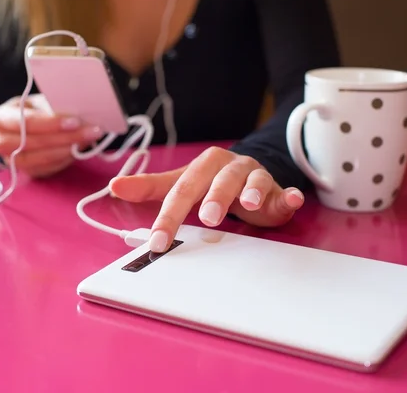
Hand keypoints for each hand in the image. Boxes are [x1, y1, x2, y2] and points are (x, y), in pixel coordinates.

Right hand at [0, 94, 103, 177]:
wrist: (33, 127)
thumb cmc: (37, 112)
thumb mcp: (41, 103)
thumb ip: (54, 107)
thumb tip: (79, 115)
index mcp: (0, 117)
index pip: (25, 122)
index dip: (51, 123)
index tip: (75, 121)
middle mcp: (0, 141)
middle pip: (31, 143)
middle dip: (63, 138)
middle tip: (89, 132)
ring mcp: (11, 160)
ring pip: (39, 159)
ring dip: (66, 151)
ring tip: (86, 141)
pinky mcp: (26, 172)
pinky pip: (46, 170)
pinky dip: (64, 161)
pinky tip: (77, 151)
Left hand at [109, 146, 304, 251]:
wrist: (246, 175)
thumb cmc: (210, 182)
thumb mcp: (180, 183)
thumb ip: (150, 188)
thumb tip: (114, 187)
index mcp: (204, 166)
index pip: (182, 189)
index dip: (170, 215)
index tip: (158, 240)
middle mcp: (229, 168)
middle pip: (220, 180)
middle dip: (214, 198)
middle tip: (207, 218)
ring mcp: (255, 177)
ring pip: (253, 181)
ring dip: (252, 191)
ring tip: (249, 203)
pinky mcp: (277, 191)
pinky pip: (284, 192)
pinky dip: (289, 196)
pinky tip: (292, 200)